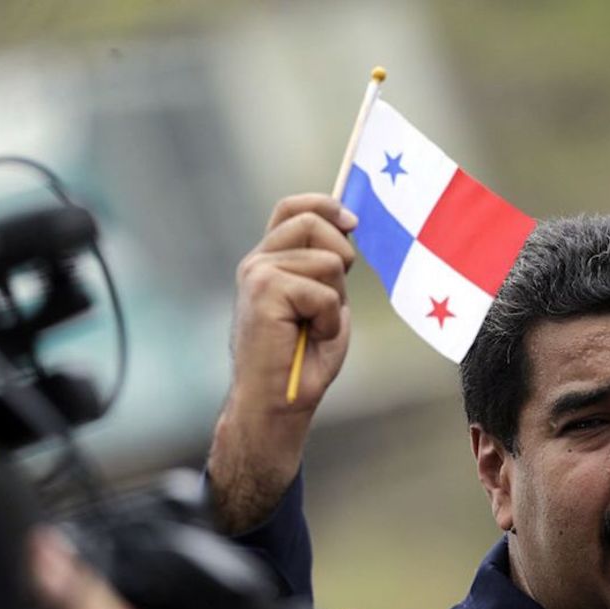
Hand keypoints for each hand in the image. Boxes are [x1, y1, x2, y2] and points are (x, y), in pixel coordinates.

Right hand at [207, 194, 356, 532]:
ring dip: (335, 300)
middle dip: (341, 257)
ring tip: (315, 327)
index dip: (325, 205)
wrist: (276, 403)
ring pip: (327, 260)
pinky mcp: (264, 290)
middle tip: (333, 300)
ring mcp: (257, 273)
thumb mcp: (325, 302)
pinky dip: (329, 320)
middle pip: (313, 222)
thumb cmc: (303, 360)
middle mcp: (258, 261)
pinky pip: (323, 291)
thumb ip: (329, 267)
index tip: (352, 222)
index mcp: (271, 261)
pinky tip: (310, 338)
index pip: (292, 208)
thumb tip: (349, 226)